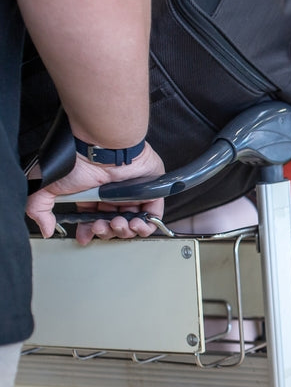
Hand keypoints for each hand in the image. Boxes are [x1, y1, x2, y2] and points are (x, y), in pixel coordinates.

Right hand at [26, 144, 164, 244]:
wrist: (103, 149)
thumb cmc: (79, 162)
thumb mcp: (50, 186)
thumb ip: (40, 208)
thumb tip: (46, 229)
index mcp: (92, 196)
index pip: (93, 220)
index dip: (90, 232)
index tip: (86, 237)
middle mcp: (113, 196)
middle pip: (114, 225)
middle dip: (108, 232)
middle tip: (103, 226)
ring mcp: (132, 195)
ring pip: (133, 224)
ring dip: (125, 230)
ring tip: (118, 223)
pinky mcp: (150, 193)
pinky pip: (153, 217)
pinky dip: (146, 226)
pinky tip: (136, 224)